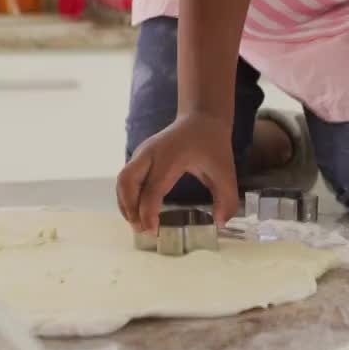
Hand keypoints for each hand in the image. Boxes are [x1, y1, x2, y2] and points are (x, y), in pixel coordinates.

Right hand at [117, 114, 237, 232]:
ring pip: (122, 180)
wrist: (201, 118)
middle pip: (127, 182)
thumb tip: (221, 223)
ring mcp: (142, 153)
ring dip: (125, 204)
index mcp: (170, 157)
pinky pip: (126, 178)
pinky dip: (127, 196)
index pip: (152, 189)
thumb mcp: (226, 171)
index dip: (148, 212)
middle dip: (130, 208)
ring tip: (137, 224)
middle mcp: (150, 153)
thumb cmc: (212, 145)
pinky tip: (137, 211)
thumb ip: (226, 198)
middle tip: (141, 230)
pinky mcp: (140, 156)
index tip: (153, 231)